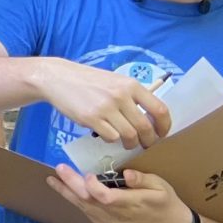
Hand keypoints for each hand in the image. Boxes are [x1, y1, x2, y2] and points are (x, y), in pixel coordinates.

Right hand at [38, 59, 172, 150]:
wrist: (58, 78)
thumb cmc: (88, 80)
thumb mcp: (115, 81)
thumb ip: (132, 96)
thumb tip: (149, 117)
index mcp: (131, 85)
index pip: (159, 110)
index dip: (164, 126)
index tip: (162, 134)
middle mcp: (121, 96)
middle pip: (145, 127)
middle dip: (148, 141)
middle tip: (145, 144)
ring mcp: (105, 108)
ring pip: (129, 135)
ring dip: (130, 144)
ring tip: (127, 143)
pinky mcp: (91, 118)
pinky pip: (110, 137)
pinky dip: (112, 139)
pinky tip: (107, 134)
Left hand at [47, 164, 193, 222]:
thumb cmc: (166, 202)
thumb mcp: (160, 186)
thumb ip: (142, 179)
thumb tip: (125, 174)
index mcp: (132, 205)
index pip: (105, 198)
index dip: (93, 187)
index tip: (88, 173)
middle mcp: (117, 218)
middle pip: (89, 202)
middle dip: (71, 185)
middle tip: (59, 169)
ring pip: (84, 208)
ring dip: (68, 193)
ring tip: (53, 180)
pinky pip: (88, 214)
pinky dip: (77, 201)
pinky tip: (68, 191)